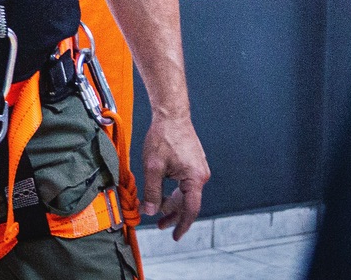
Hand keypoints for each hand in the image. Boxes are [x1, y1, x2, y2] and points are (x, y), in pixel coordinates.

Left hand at [139, 113, 209, 238]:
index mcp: (194, 178)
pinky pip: (185, 184)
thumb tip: (150, 211)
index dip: (182, 224)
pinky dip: (175, 191)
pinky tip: (163, 194)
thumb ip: (152, 191)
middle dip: (173, 215)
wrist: (171, 115)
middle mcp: (200, 175)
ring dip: (172, 203)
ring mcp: (198, 169)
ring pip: (185, 193)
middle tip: (160, 225)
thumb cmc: (163, 138)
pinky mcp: (193, 163)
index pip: (190, 209)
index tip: (175, 236)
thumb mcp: (152, 167)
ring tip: (157, 210)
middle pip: (187, 203)